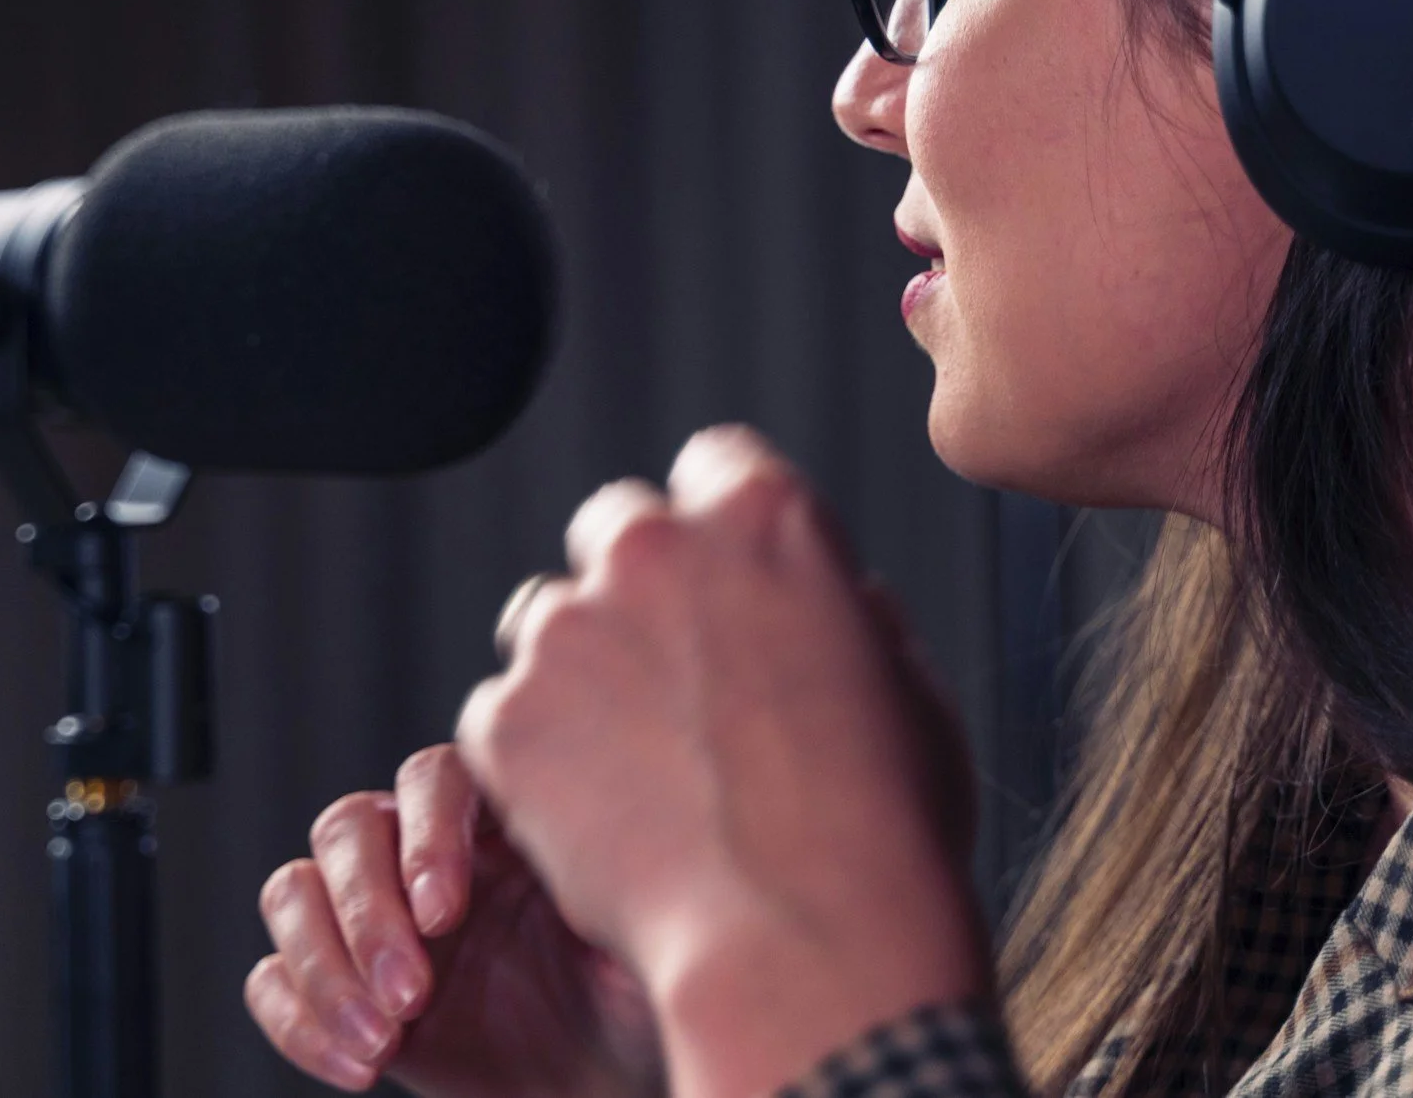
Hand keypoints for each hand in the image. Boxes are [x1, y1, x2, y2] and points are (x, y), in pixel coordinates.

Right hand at [245, 744, 660, 1097]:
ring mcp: (377, 918)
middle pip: (349, 828)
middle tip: (409, 994)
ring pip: (296, 890)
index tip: (446, 915)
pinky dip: (297, 1020)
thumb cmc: (644, 1002)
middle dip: (366, 912)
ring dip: (322, 966)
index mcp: (501, 819)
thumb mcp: (648, 937)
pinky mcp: (343, 988)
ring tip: (381, 1040)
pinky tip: (356, 1067)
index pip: (433, 779)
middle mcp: (427, 853)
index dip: (426, 836)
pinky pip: (272, 977)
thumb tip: (600, 851)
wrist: (611, 1086)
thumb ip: (615, 886)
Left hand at [456, 426, 988, 1097]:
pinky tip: (604, 826)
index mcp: (764, 513)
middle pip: (615, 529)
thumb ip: (848, 614)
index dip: (718, 531)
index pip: (713, 464)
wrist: (805, 949)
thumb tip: (830, 596)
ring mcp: (569, 629)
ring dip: (579, 675)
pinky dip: (536, 765)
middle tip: (671, 685)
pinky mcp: (508, 719)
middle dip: (635, 590)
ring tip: (641, 775)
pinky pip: (503, 718)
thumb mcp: (910, 687)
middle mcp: (653, 546)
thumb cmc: (884, 832)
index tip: (723, 589)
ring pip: (546, 623)